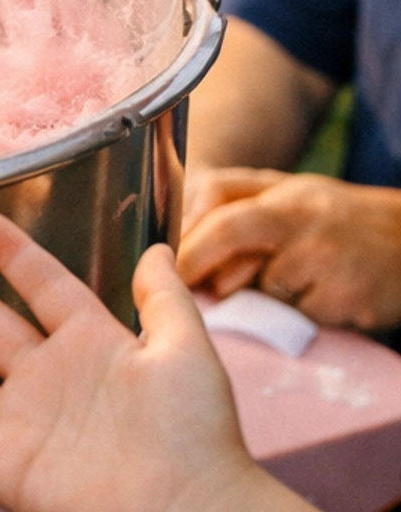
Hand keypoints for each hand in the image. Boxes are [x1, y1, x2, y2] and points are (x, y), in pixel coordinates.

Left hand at [179, 169, 400, 330]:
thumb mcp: (289, 198)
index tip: (163, 268)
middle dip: (196, 264)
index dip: (187, 239)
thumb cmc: (336, 224)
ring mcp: (327, 255)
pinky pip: (298, 317)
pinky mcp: (347, 297)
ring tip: (278, 295)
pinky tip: (315, 307)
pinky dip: (295, 318)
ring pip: (261, 286)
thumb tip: (177, 235)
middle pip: (230, 231)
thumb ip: (233, 205)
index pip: (219, 203)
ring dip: (253, 299)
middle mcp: (304, 215)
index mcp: (284, 193)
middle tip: (187, 292)